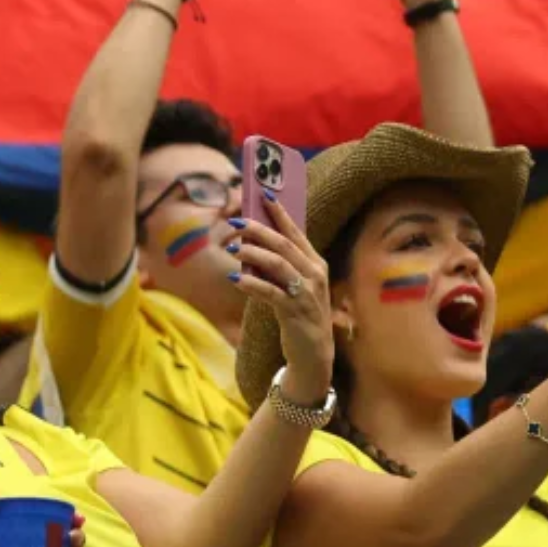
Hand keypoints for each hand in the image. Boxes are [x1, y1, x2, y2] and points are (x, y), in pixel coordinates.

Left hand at [227, 196, 333, 397]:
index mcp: (315, 263)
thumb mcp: (293, 285)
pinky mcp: (297, 312)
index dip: (279, 212)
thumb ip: (278, 265)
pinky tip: (236, 279)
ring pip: (278, 264)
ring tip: (232, 248)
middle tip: (235, 223)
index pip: (296, 231)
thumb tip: (248, 243)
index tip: (263, 193)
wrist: (314, 353)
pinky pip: (271, 293)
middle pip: (284, 244)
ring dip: (253, 253)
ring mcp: (308, 293)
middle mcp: (315, 274)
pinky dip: (252, 284)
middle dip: (258, 230)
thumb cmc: (298, 313)